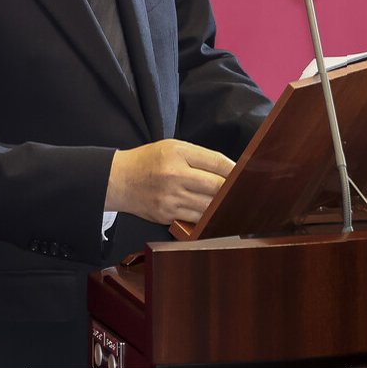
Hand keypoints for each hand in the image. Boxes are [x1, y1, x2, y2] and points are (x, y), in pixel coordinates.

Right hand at [105, 139, 234, 224]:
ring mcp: (170, 198)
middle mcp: (174, 175)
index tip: (248, 174)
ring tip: (235, 205)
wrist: (118, 180)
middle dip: (233, 190)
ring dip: (223, 207)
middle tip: (247, 192)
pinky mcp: (166, 215)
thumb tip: (229, 169)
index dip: (236, 170)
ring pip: (208, 207)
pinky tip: (216, 216)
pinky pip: (195, 220)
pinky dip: (208, 219)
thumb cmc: (148, 160)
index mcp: (178, 153)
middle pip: (216, 186)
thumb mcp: (172, 146)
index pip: (217, 162)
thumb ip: (199, 156)